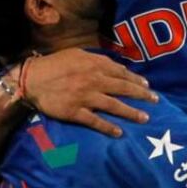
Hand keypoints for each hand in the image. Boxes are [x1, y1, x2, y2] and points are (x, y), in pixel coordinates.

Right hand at [22, 48, 156, 136]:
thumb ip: (97, 59)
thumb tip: (116, 67)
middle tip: (155, 100)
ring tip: (144, 118)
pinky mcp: (75, 112)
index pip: (121, 73)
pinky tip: (119, 133)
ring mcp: (85, 97)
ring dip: (131, 112)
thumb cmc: (54, 64)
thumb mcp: (77, 54)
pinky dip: (108, 127)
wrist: (31, 79)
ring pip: (114, 105)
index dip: (136, 79)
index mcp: (95, 65)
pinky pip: (95, 121)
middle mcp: (94, 81)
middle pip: (123, 88)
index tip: (147, 85)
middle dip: (141, 95)